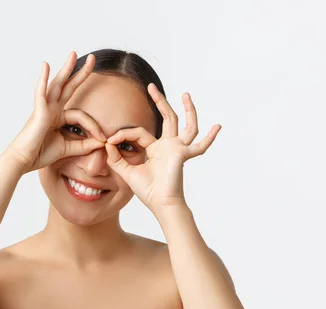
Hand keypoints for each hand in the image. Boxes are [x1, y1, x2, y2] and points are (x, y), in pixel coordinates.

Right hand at [6, 51, 105, 173]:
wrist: (23, 160)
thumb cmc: (40, 153)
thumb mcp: (68, 148)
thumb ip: (84, 145)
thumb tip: (102, 142)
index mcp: (58, 116)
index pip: (82, 116)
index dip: (94, 127)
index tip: (103, 139)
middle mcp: (51, 109)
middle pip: (68, 87)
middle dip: (81, 73)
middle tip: (93, 58)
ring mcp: (44, 108)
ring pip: (57, 84)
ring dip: (65, 69)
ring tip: (73, 54)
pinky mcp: (38, 112)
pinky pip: (41, 92)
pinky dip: (43, 79)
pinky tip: (45, 66)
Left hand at [104, 83, 220, 214]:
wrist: (160, 204)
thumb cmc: (147, 191)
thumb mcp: (126, 172)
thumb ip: (116, 158)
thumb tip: (106, 143)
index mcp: (155, 148)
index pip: (139, 133)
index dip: (122, 134)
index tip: (108, 140)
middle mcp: (168, 146)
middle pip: (166, 118)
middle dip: (159, 101)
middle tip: (150, 87)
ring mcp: (178, 149)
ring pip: (186, 125)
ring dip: (188, 110)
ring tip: (185, 95)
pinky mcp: (183, 155)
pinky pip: (200, 146)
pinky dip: (210, 138)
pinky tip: (218, 127)